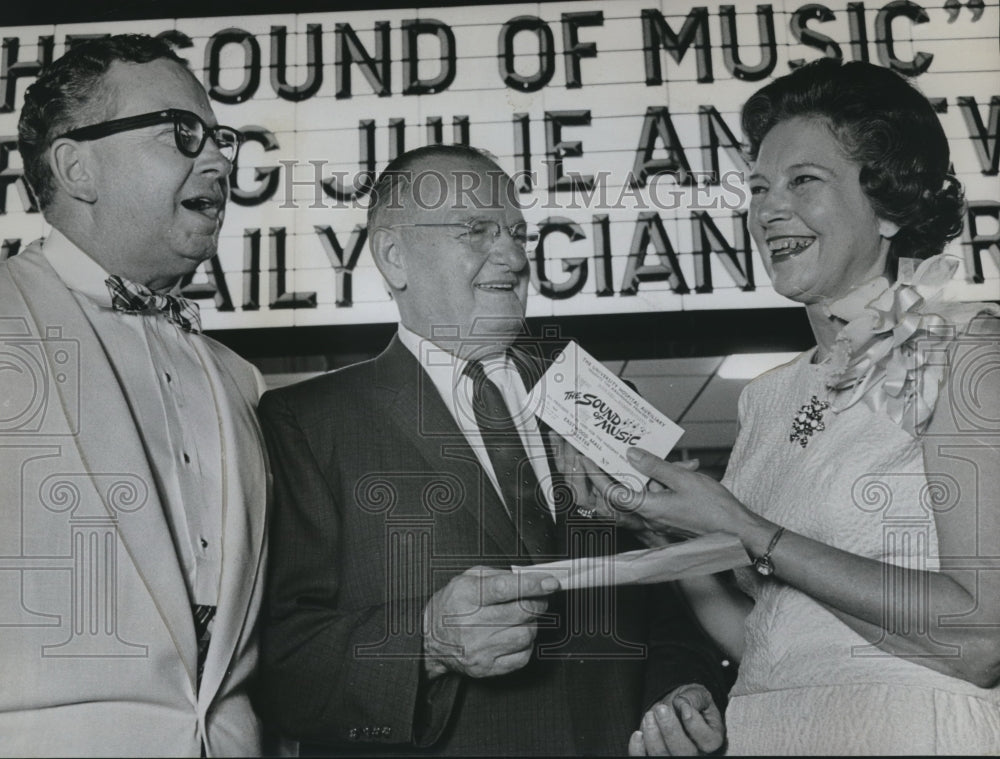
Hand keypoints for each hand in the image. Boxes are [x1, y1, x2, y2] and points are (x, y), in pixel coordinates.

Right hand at [423, 566, 558, 679]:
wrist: (431, 641)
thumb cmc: (453, 605)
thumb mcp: (467, 579)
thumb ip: (497, 574)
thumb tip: (531, 577)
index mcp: (465, 596)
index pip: (504, 589)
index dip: (532, 585)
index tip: (551, 582)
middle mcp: (470, 624)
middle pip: (521, 612)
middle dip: (538, 602)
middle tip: (539, 598)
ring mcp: (479, 649)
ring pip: (527, 634)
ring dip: (532, 624)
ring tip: (521, 618)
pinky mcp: (487, 668)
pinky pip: (523, 656)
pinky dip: (526, 644)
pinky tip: (514, 636)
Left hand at [592, 448, 752, 537]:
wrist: (738, 533)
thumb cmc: (715, 511)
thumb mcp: (684, 479)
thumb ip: (655, 466)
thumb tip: (632, 455)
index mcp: (649, 509)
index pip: (612, 493)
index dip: (597, 476)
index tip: (587, 461)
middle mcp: (649, 519)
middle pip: (617, 499)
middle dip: (605, 479)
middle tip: (599, 460)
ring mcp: (658, 522)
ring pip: (634, 500)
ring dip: (631, 481)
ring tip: (633, 462)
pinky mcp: (667, 521)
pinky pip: (649, 503)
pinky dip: (650, 487)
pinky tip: (664, 472)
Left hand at [628, 684, 724, 755]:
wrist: (672, 707)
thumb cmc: (688, 702)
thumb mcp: (697, 694)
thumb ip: (694, 698)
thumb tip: (683, 705)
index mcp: (711, 740)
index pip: (707, 741)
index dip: (694, 723)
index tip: (682, 704)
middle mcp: (695, 754)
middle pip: (684, 753)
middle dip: (670, 730)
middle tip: (661, 709)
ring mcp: (675, 757)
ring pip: (664, 757)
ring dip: (653, 737)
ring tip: (649, 716)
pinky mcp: (656, 756)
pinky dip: (639, 749)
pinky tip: (638, 734)